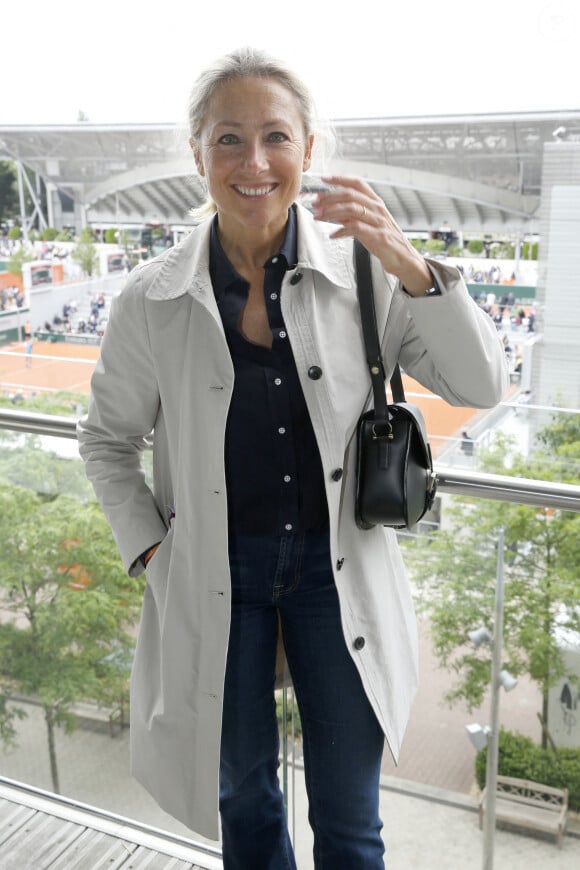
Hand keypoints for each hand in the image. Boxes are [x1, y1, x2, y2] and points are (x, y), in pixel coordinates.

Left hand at [313, 175, 431, 295]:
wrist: (402, 257)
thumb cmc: (383, 240)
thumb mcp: (367, 223)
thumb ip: (351, 215)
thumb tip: (330, 210)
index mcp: (375, 202)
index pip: (357, 183)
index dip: (340, 179)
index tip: (324, 178)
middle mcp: (377, 208)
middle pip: (350, 195)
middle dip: (330, 197)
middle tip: (315, 203)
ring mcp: (378, 221)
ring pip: (351, 209)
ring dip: (331, 212)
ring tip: (319, 217)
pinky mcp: (378, 236)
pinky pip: (356, 228)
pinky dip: (341, 231)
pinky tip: (332, 235)